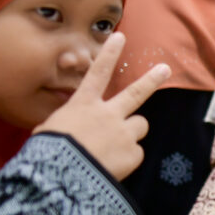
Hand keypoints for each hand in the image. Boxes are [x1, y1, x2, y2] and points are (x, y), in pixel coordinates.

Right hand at [34, 32, 168, 180]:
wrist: (64, 178)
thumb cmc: (49, 154)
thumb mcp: (49, 132)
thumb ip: (66, 125)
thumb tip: (72, 131)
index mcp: (83, 105)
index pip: (98, 73)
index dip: (109, 54)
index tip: (120, 36)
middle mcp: (107, 114)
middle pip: (136, 92)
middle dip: (152, 79)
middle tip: (165, 69)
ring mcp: (123, 132)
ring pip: (140, 125)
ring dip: (132, 132)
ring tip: (116, 146)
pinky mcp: (134, 153)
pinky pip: (136, 153)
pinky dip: (127, 160)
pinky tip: (112, 166)